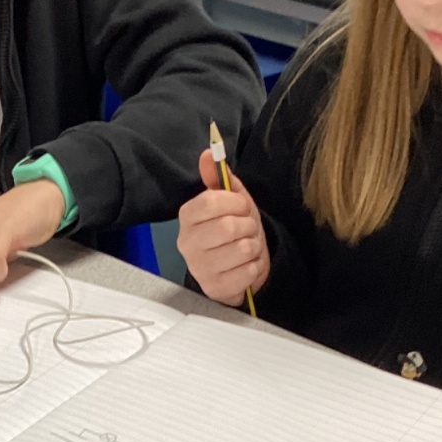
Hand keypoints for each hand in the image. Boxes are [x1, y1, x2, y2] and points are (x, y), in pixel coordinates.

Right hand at [176, 149, 269, 304]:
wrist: (238, 267)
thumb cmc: (234, 230)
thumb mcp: (229, 201)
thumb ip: (218, 178)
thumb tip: (208, 153)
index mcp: (187, 217)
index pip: (211, 201)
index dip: (235, 202)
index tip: (242, 207)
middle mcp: (187, 242)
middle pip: (228, 226)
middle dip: (248, 226)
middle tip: (246, 230)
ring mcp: (199, 268)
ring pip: (242, 249)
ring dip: (253, 247)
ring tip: (246, 248)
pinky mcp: (214, 288)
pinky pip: (248, 272)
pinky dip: (254, 267)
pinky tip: (245, 266)